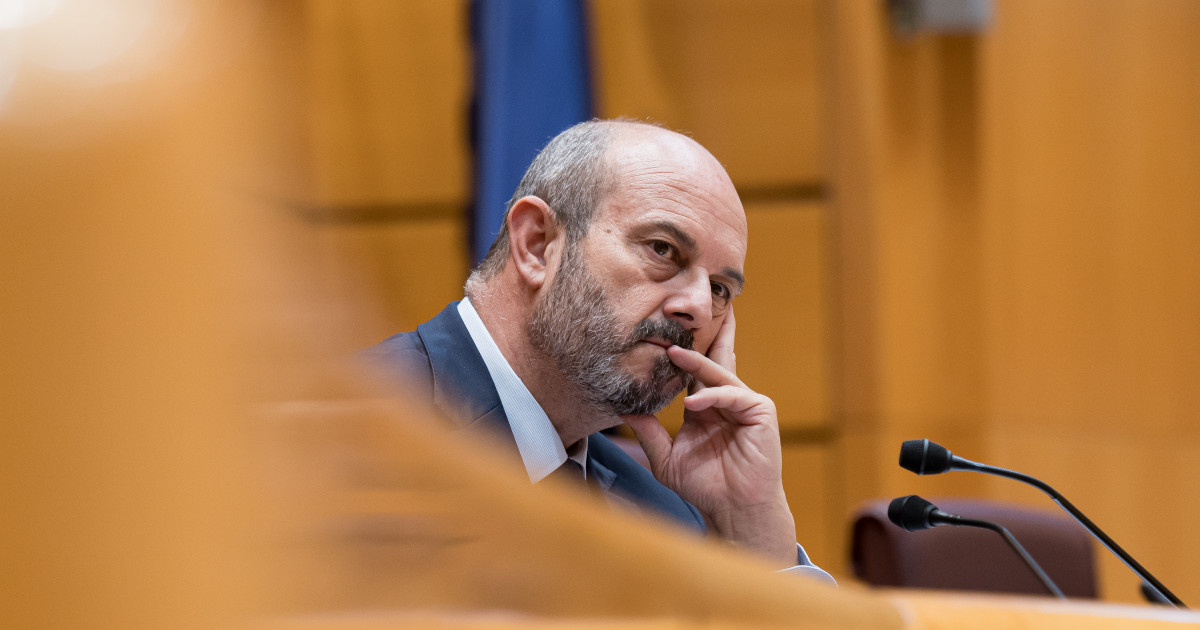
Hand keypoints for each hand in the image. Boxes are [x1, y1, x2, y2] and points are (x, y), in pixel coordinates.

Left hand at [623, 308, 796, 566]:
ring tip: (674, 354)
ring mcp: (745, 403)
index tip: (660, 335)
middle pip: (713, 360)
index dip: (680, 354)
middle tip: (682, 316)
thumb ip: (649, 432)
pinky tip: (693, 404)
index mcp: (705, 407)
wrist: (733, 509)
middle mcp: (726, 400)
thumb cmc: (705, 486)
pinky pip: (734, 395)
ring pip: (720, 374)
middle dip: (701, 337)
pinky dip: (713, 397)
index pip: (693, 373)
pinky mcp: (761, 411)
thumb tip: (624, 410)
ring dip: (698, 363)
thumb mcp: (667, 458)